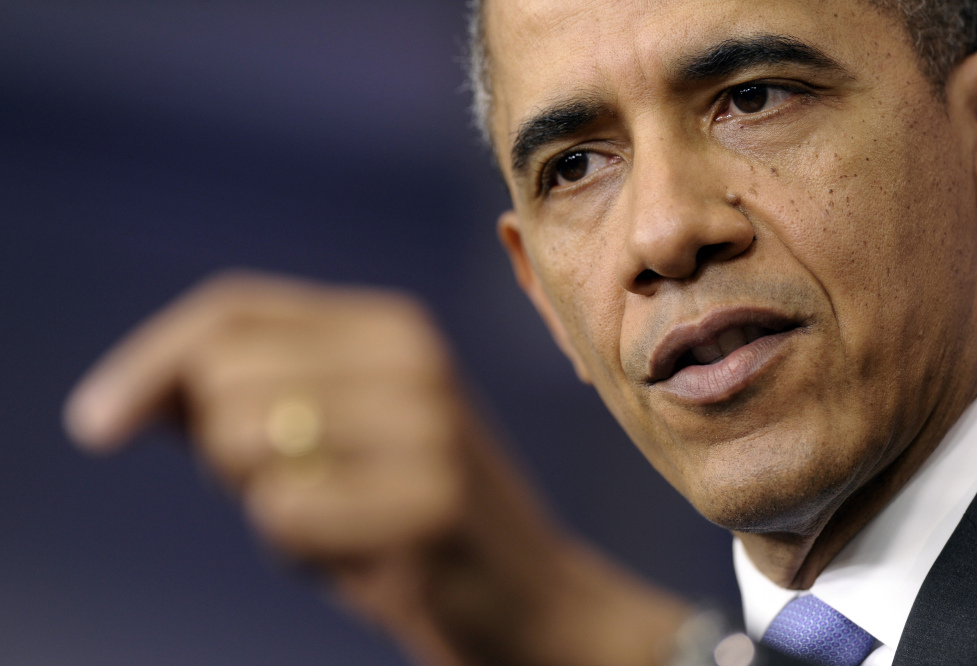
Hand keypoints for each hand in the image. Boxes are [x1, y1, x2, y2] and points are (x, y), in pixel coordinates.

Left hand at [64, 271, 688, 665]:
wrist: (531, 600)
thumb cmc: (408, 520)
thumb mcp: (335, 439)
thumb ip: (249, 399)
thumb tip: (137, 392)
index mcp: (392, 326)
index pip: (234, 309)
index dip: (150, 360)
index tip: (96, 425)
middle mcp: (414, 357)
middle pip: (223, 375)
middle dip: (223, 451)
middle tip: (294, 488)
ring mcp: (428, 425)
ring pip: (241, 437)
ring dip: (262, 499)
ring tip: (334, 517)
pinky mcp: (432, 501)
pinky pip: (282, 513)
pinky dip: (298, 548)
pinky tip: (361, 556)